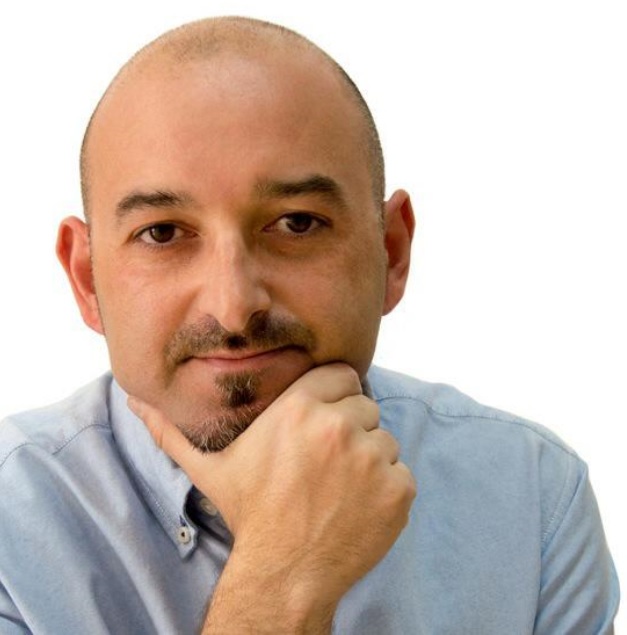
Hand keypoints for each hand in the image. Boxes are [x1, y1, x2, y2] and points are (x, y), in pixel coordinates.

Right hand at [129, 363, 415, 630]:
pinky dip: (386, 487)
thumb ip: (174, 430)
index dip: (332, 397)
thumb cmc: (250, 514)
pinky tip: (357, 507)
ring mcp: (372, 457)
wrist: (284, 574)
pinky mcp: (397, 489)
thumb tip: (134, 402)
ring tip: (338, 487)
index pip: (341, 375)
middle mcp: (339, 425)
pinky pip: (401, 471)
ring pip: (384, 439)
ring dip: (368, 458)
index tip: (319, 424)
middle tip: (325, 463)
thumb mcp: (209, 468)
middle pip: (364, 405)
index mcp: (300, 408)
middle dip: (350, 427)